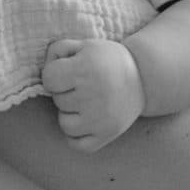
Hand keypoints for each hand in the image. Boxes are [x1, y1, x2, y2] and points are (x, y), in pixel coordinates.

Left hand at [41, 38, 145, 152]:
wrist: (143, 77)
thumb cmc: (106, 59)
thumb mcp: (84, 45)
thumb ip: (58, 50)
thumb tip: (45, 70)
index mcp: (86, 68)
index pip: (49, 78)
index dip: (54, 74)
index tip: (66, 71)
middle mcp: (94, 95)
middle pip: (57, 100)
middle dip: (64, 92)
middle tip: (82, 85)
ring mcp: (102, 119)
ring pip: (64, 124)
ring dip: (69, 113)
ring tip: (84, 102)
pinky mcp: (108, 135)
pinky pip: (77, 145)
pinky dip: (77, 135)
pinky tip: (85, 120)